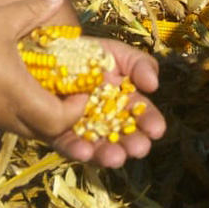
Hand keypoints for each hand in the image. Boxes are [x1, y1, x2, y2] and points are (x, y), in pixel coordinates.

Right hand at [0, 0, 90, 139]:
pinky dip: (15, 112)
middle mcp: (3, 116)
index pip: (58, 121)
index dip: (75, 109)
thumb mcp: (0, 19)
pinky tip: (10, 86)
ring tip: (42, 86)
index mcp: (17, 95)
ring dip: (37, 114)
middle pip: (44, 131)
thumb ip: (33, 9)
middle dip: (61, 115)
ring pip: (22, 129)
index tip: (80, 89)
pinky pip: (1, 123)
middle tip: (67, 91)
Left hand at [50, 38, 165, 167]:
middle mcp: (105, 120)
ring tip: (115, 157)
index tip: (157, 130)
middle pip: (121, 136)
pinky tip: (84, 150)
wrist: (51, 51)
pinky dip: (76, 149)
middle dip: (131, 144)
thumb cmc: (89, 54)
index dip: (150, 122)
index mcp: (124, 101)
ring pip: (97, 147)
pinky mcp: (58, 134)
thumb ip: (140, 65)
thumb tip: (154, 85)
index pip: (141, 114)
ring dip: (107, 154)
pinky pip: (66, 144)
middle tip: (139, 148)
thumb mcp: (118, 53)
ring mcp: (83, 129)